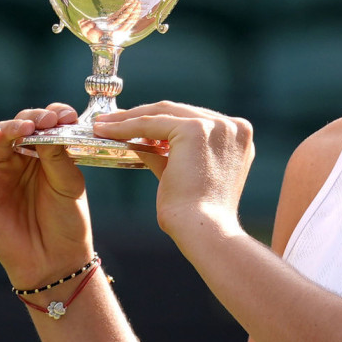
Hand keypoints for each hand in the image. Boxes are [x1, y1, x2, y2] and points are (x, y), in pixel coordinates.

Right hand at [0, 105, 98, 289]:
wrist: (54, 262)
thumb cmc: (66, 224)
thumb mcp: (69, 186)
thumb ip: (58, 157)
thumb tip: (46, 128)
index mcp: (48, 153)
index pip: (48, 121)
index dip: (56, 113)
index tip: (69, 116)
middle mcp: (23, 156)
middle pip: (22, 122)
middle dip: (35, 117)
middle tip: (49, 120)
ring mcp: (1, 169)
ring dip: (12, 125)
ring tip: (28, 127)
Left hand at [88, 102, 254, 242]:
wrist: (203, 230)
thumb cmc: (195, 215)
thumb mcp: (182, 174)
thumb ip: (166, 155)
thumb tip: (139, 142)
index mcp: (238, 138)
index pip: (192, 120)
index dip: (161, 121)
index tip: (135, 124)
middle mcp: (233, 127)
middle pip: (178, 112)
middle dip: (142, 115)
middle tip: (111, 121)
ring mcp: (217, 126)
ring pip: (163, 113)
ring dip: (129, 118)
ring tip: (102, 125)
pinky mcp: (196, 129)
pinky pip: (151, 123)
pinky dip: (125, 125)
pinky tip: (105, 130)